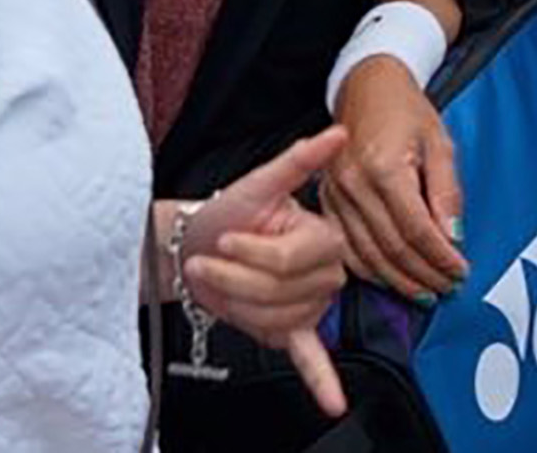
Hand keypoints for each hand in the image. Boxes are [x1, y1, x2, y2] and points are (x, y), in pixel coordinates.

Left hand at [178, 128, 352, 416]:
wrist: (199, 243)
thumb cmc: (227, 211)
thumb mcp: (259, 183)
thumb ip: (299, 160)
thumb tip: (338, 133)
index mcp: (328, 237)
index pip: (289, 260)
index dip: (249, 252)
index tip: (223, 238)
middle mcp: (330, 274)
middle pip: (279, 291)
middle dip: (235, 278)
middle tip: (210, 262)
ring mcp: (313, 306)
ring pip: (273, 318)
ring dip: (235, 303)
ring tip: (218, 280)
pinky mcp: (293, 331)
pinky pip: (312, 358)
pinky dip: (323, 383)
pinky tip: (334, 402)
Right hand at [323, 56, 468, 298]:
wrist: (367, 87)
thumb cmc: (405, 111)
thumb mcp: (439, 143)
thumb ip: (447, 192)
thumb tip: (453, 237)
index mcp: (384, 167)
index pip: (417, 229)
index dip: (441, 258)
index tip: (460, 271)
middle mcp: (354, 185)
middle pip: (392, 248)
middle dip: (424, 275)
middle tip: (448, 288)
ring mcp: (335, 195)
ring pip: (367, 255)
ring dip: (399, 280)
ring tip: (425, 292)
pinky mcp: (326, 201)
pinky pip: (346, 248)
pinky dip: (369, 270)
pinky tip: (391, 279)